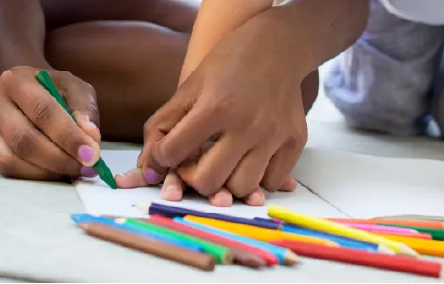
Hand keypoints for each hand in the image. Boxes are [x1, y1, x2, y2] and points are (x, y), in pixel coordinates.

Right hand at [0, 66, 102, 180]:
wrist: (28, 89)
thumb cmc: (54, 89)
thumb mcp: (75, 88)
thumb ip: (85, 109)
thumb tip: (90, 137)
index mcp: (16, 80)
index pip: (43, 112)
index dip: (69, 136)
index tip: (91, 154)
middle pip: (25, 139)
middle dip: (60, 159)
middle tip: (85, 167)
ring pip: (12, 159)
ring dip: (48, 171)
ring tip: (74, 170)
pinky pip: (8, 169)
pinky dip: (36, 176)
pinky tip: (56, 172)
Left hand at [114, 48, 305, 206]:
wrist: (277, 47)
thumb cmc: (228, 65)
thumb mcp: (189, 87)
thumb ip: (162, 126)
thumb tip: (147, 170)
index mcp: (214, 107)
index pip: (174, 153)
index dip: (164, 157)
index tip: (170, 151)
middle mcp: (246, 125)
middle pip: (208, 182)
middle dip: (194, 178)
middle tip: (196, 164)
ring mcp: (274, 135)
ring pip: (241, 188)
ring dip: (227, 183)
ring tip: (224, 164)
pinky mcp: (295, 142)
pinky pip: (271, 183)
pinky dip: (257, 180)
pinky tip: (250, 161)